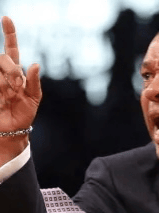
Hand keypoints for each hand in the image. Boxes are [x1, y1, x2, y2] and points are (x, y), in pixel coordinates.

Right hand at [0, 16, 41, 161]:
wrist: (12, 128)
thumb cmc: (24, 113)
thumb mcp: (34, 98)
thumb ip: (34, 82)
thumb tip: (35, 64)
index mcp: (16, 71)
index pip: (11, 49)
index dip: (9, 33)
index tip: (7, 18)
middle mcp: (2, 72)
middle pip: (2, 58)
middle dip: (11, 71)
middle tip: (17, 87)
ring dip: (4, 84)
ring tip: (9, 96)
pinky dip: (0, 90)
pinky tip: (2, 99)